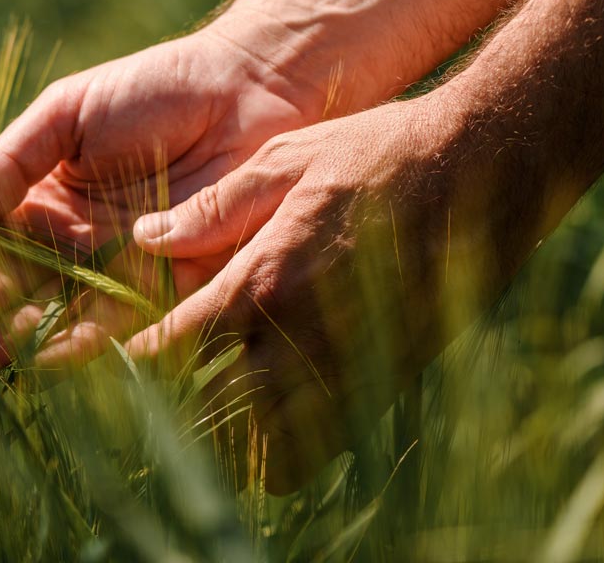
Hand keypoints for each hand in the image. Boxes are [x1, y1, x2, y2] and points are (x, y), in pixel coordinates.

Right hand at [0, 16, 326, 376]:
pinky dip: (81, 342)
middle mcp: (71, 244)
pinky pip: (119, 322)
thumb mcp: (65, 113)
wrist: (245, 90)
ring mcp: (115, 269)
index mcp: (39, 201)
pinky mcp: (167, 285)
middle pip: (9, 291)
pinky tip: (45, 360)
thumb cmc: (152, 89)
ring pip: (54, 316)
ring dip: (15, 342)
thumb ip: (10, 161)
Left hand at [127, 91, 512, 492]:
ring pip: (263, 448)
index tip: (115, 362)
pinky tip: (274, 417)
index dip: (133, 363)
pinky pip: (319, 449)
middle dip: (173, 410)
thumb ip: (213, 208)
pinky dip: (287, 450)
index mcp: (263, 280)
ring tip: (213, 412)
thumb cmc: (383, 154)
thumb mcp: (287, 160)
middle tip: (157, 394)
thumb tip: (146, 237)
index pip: (173, 347)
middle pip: (209, 413)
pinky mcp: (387, 384)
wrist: (488, 170)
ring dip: (229, 437)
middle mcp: (299, 339)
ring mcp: (347, 369)